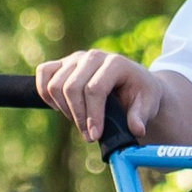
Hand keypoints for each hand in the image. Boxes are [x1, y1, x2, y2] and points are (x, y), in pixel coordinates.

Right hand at [36, 50, 165, 144]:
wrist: (135, 83)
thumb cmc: (142, 94)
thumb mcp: (148, 104)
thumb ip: (141, 116)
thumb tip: (136, 130)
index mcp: (116, 63)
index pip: (95, 89)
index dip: (92, 115)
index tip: (95, 135)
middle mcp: (93, 56)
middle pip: (71, 88)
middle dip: (78, 116)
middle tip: (88, 135)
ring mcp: (76, 58)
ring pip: (55, 84)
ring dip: (63, 108)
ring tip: (79, 121)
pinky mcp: (63, 63)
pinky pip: (43, 73)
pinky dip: (46, 93)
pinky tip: (60, 107)